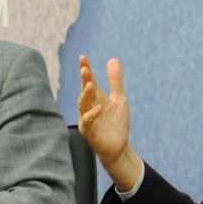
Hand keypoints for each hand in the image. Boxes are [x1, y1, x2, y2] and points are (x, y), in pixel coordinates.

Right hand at [77, 55, 141, 189]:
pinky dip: (92, 114)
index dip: (85, 69)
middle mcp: (89, 105)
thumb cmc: (117, 122)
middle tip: (84, 68)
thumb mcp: (119, 98)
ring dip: (85, 94)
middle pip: (84, 90)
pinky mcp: (88, 131)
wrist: (119, 146)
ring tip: (90, 85)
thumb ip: (115, 81)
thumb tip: (113, 59)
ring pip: (82, 104)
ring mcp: (87, 118)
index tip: (83, 57)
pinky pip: (87, 121)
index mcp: (96, 96)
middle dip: (84, 79)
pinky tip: (99, 108)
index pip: (89, 80)